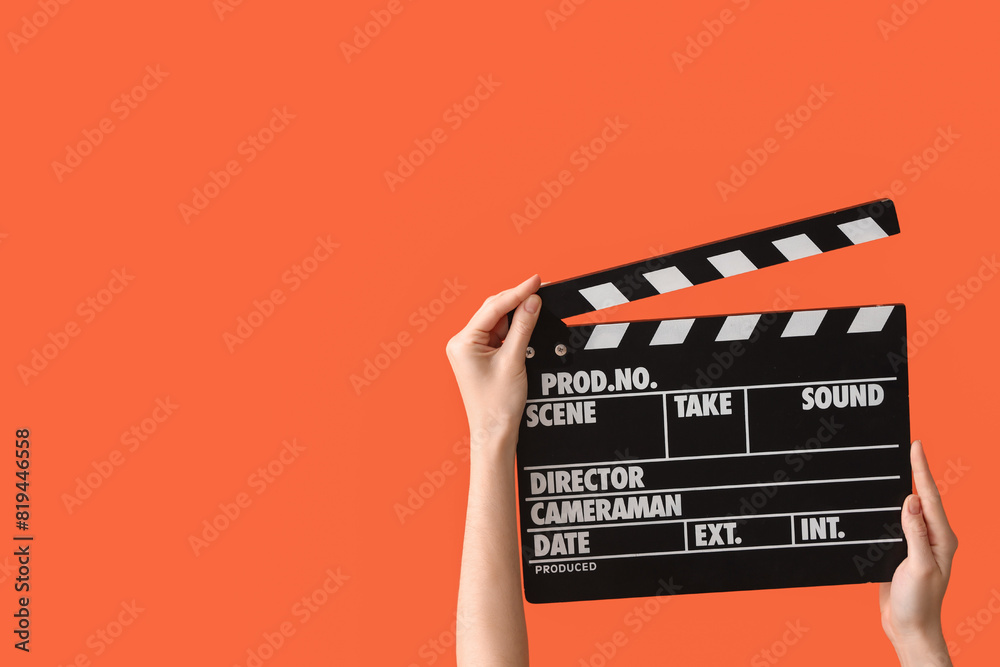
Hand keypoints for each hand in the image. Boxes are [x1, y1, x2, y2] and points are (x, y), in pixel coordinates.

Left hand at [445, 275, 541, 457]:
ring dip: (517, 313)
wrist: (494, 433)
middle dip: (517, 300)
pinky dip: (513, 327)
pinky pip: (498, 333)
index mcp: (463, 343)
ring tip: (538, 304)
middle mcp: (462, 343)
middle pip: (493, 310)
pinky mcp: (479, 356)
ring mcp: (469, 349)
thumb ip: (523, 328)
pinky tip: (528, 321)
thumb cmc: (498, 405)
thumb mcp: (514, 361)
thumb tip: (532, 301)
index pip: (493, 308)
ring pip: (497, 320)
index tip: (537, 281)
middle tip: (542, 288)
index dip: (518, 292)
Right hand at [880, 440, 958, 665]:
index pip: (930, 497)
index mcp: (941, 539)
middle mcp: (932, 538)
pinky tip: (880, 500)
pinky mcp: (902, 551)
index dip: (921, 470)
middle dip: (914, 472)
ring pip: (908, 508)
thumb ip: (915, 533)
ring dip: (900, 488)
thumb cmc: (919, 603)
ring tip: (893, 466)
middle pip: (922, 497)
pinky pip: (895, 523)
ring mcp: (917, 544)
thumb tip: (912, 500)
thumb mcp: (918, 567)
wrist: (908, 628)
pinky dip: (888, 507)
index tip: (915, 446)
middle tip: (906, 447)